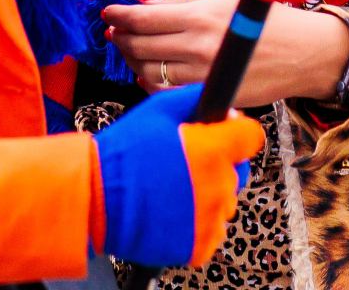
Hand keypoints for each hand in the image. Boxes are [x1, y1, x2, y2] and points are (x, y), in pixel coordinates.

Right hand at [91, 84, 263, 267]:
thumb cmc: (124, 151)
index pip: (251, 137)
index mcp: (213, 150)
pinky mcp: (200, 246)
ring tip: (171, 191)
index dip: (237, 135)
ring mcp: (211, 219)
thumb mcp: (157, 110)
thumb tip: (224, 109)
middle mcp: (219, 185)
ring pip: (224, 203)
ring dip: (207, 196)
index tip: (222, 137)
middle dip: (219, 166)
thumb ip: (195, 101)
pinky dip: (196, 224)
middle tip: (185, 166)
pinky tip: (170, 213)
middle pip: (237, 172)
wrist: (97, 198)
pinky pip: (211, 231)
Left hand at [103, 0, 348, 106]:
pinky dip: (149, 82)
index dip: (119, 16)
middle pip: (141, 45)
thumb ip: (181, 2)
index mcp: (201, 17)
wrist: (303, 54)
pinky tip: (147, 71)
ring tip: (128, 48)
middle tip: (114, 30)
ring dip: (131, 59)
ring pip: (149, 70)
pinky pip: (166, 92)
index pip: (144, 18)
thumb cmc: (265, 19)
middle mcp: (199, 48)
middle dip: (121, 37)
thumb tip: (144, 5)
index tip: (106, 13)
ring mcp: (203, 76)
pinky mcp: (211, 96)